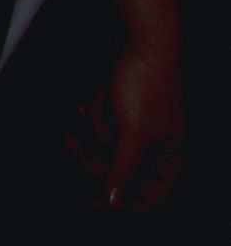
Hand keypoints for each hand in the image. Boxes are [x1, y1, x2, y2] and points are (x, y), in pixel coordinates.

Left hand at [69, 41, 184, 212]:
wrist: (139, 43)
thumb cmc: (147, 86)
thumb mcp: (132, 134)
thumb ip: (122, 170)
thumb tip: (114, 202)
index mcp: (170, 159)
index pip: (148, 196)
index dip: (121, 201)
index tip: (91, 200)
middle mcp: (157, 147)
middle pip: (119, 170)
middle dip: (96, 152)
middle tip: (75, 145)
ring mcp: (138, 128)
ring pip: (105, 144)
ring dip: (97, 123)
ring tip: (100, 104)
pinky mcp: (122, 110)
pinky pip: (100, 122)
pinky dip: (93, 110)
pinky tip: (90, 98)